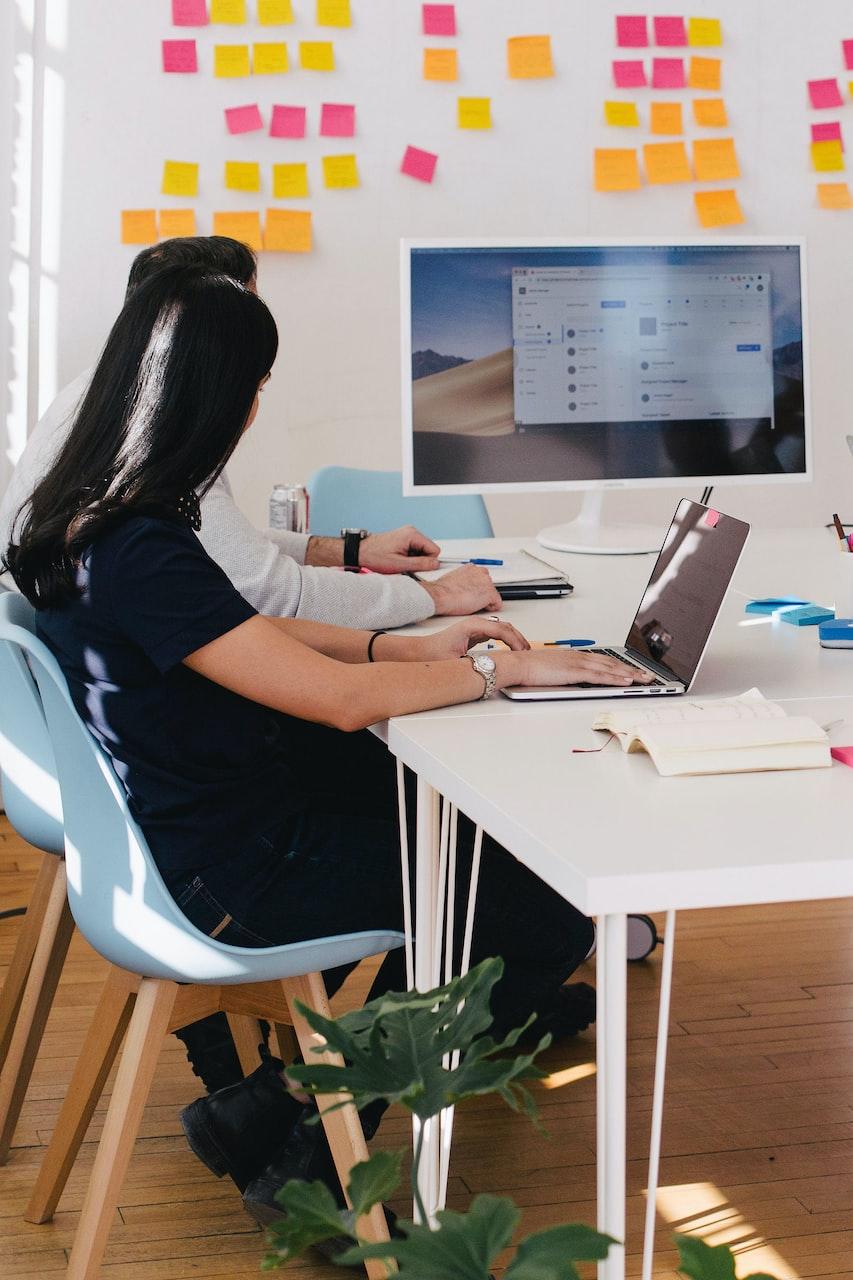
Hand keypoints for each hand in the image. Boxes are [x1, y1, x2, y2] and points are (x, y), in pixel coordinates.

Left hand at [359, 526, 439, 572]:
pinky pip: (414, 551)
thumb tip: (436, 564)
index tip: (418, 568)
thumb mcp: (399, 564)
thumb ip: (421, 564)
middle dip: (420, 561)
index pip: (435, 550)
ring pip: (422, 552)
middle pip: (428, 550)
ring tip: (399, 563)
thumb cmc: (375, 556)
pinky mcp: (403, 539)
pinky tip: (398, 560)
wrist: (359, 552)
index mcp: (412, 534)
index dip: (428, 562)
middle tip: (405, 566)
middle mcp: (411, 532)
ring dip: (414, 560)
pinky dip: (409, 558)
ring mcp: (407, 535)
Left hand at [417, 618, 530, 661]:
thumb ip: (475, 664)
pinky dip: (507, 640)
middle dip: (519, 639)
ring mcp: (476, 627)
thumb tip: (492, 669)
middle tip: (528, 653)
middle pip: (505, 627)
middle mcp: (475, 623)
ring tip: (523, 651)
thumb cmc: (433, 654)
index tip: (522, 652)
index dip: (515, 641)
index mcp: (472, 626)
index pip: (501, 630)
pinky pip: (496, 633)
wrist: (420, 652)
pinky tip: (511, 649)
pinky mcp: (475, 633)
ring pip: (502, 629)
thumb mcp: (456, 662)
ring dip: (514, 638)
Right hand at [419, 565, 501, 615]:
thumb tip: (463, 587)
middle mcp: (481, 572)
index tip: (473, 594)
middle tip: (472, 601)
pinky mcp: (490, 593)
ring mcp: (486, 582)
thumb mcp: (452, 579)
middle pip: (489, 585)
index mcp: (471, 568)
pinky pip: (497, 604)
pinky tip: (479, 608)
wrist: (440, 595)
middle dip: (483, 594)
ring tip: (472, 605)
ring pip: (493, 594)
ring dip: (485, 601)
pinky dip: (491, 608)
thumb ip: (463, 580)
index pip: (482, 578)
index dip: (478, 588)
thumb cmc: (442, 591)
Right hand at [495, 648, 653, 689]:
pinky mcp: (575, 672)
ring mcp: (578, 663)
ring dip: (630, 674)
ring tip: (645, 679)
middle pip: (611, 662)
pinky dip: (616, 678)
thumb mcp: (550, 670)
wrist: (516, 664)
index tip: (632, 670)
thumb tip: (570, 681)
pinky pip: (601, 676)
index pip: (603, 660)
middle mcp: (579, 656)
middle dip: (632, 669)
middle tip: (648, 675)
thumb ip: (563, 674)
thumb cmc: (527, 668)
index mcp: (573, 656)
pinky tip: (627, 681)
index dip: (620, 665)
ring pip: (611, 668)